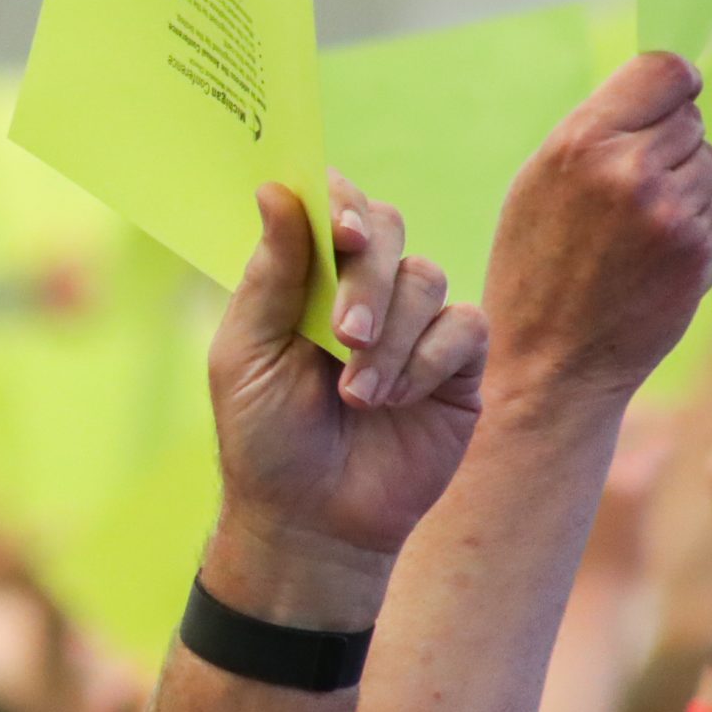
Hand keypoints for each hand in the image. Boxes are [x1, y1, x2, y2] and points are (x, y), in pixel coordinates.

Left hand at [206, 176, 488, 628]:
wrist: (311, 522)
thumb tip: (275, 188)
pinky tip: (395, 401)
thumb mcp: (248, 354)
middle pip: (387, 227)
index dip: (340, 201)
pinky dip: (427, 361)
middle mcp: (363, 288)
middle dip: (367, 277)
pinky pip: (463, 326)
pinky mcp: (457, 364)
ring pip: (426, 277)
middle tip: (344, 334)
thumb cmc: (265, 439)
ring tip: (356, 396)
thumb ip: (271, 273)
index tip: (340, 232)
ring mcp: (414, 323)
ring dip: (390, 338)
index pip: (330, 205)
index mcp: (305, 275)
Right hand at [484, 53, 711, 404]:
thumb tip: (665, 89)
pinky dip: (690, 235)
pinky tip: (648, 267)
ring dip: (684, 190)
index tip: (677, 94)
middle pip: (690, 119)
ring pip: (708, 165)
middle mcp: (627, 170)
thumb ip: (596, 134)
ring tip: (634, 235)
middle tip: (631, 193)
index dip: (676, 81)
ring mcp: (668, 212)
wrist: (547, 365)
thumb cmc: (535, 272)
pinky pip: (711, 215)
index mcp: (579, 143)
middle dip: (670, 146)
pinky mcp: (697, 251)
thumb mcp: (538, 187)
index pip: (663, 70)